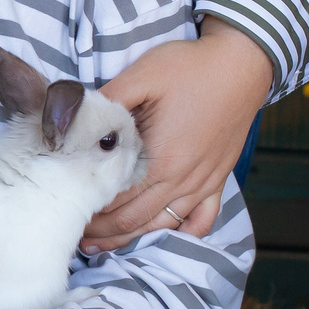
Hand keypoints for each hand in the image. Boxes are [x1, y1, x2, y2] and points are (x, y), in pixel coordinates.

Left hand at [87, 19, 273, 251]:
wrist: (243, 64)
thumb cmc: (191, 68)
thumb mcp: (141, 76)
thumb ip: (107, 103)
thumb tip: (75, 120)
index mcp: (161, 160)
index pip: (115, 199)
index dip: (87, 208)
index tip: (65, 209)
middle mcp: (183, 180)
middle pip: (134, 220)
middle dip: (101, 231)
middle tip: (74, 232)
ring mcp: (204, 184)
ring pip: (162, 225)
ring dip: (130, 239)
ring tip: (102, 244)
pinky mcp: (218, 180)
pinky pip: (201, 221)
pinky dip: (179, 233)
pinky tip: (159, 237)